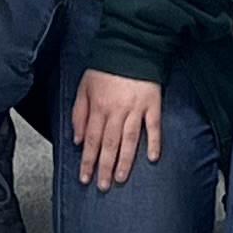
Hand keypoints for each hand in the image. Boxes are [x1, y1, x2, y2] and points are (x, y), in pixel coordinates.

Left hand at [68, 68, 161, 188]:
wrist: (131, 45)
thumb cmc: (106, 67)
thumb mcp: (84, 87)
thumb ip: (79, 114)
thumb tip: (78, 139)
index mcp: (99, 107)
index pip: (92, 140)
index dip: (88, 161)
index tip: (85, 177)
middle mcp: (117, 111)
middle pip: (109, 144)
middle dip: (104, 167)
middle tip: (102, 186)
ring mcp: (136, 108)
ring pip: (129, 140)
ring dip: (124, 161)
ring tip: (120, 178)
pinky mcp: (153, 104)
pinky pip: (154, 127)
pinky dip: (154, 143)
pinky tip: (152, 158)